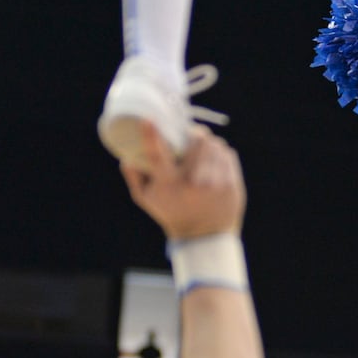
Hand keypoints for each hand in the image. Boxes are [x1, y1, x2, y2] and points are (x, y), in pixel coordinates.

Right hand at [121, 121, 245, 240]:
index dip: (151, 136)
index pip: (158, 157)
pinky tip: (214, 160)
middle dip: (193, 133)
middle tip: (188, 136)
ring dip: (207, 143)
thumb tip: (126, 157)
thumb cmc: (171, 213)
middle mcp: (194, 183)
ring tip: (201, 149)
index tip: (148, 120)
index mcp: (169, 185)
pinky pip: (227, 153)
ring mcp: (216, 183)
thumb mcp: (147, 199)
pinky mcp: (232, 184)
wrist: (204, 237)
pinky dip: (220, 153)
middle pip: (197, 139)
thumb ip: (135, 177)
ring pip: (214, 144)